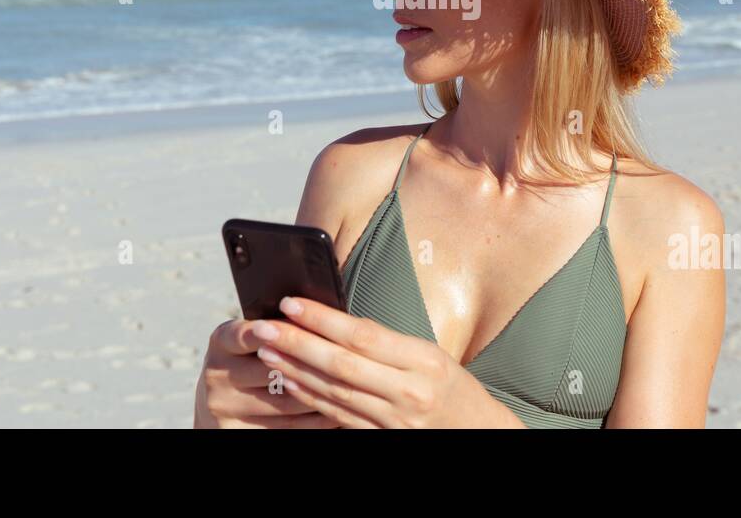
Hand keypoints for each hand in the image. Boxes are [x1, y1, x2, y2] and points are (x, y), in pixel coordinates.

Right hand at [194, 316, 342, 427]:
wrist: (225, 402)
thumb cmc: (250, 360)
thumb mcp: (252, 339)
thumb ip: (276, 328)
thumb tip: (319, 317)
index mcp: (222, 342)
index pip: (242, 334)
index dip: (264, 331)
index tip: (282, 326)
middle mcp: (217, 374)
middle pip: (271, 369)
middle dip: (309, 363)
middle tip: (345, 357)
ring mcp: (225, 406)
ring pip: (286, 401)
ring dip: (323, 392)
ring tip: (352, 384)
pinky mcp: (238, 432)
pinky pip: (288, 427)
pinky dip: (318, 418)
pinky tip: (340, 409)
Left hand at [250, 295, 523, 427]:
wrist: (476, 431)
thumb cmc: (452, 386)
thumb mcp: (429, 353)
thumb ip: (386, 342)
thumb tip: (336, 320)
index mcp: (423, 360)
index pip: (362, 335)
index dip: (322, 319)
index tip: (291, 302)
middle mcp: (408, 392)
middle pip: (341, 364)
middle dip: (297, 342)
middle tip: (264, 326)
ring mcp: (393, 420)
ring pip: (333, 392)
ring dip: (295, 370)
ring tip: (267, 349)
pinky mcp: (381, 438)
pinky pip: (337, 415)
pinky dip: (310, 397)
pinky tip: (289, 380)